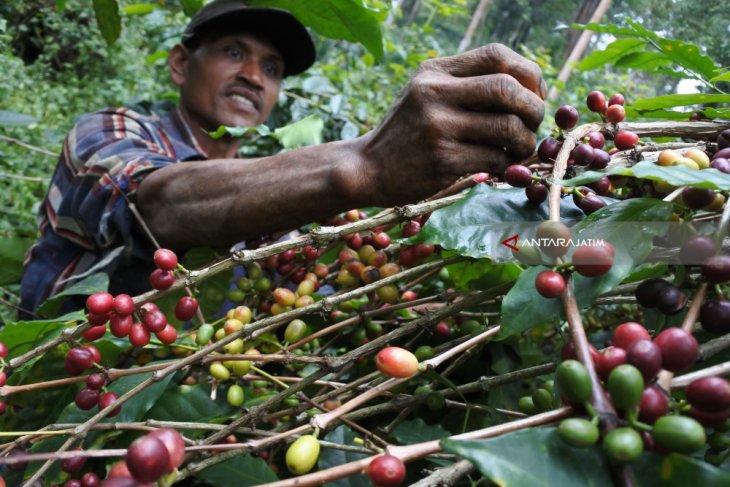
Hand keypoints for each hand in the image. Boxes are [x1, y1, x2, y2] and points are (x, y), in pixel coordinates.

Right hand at [353, 43, 545, 205]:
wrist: (367, 168)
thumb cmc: (408, 133)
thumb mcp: (428, 94)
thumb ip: (468, 84)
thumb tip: (532, 89)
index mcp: (435, 70)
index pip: (498, 55)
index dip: (528, 75)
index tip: (532, 97)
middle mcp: (434, 92)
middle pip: (508, 89)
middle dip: (533, 109)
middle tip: (531, 126)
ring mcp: (437, 126)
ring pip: (508, 126)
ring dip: (525, 142)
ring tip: (517, 149)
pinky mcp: (441, 159)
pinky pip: (495, 158)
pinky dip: (507, 165)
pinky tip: (499, 167)